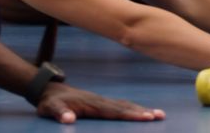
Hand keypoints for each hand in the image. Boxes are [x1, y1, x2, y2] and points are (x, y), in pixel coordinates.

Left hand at [36, 83, 164, 123]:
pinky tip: (140, 111)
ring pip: (126, 105)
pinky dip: (133, 108)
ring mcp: (102, 100)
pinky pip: (121, 105)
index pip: (115, 111)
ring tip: (158, 114)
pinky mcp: (101, 102)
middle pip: (126, 107)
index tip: (146, 117)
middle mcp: (100, 101)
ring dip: (141, 109)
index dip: (131, 115)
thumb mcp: (51, 108)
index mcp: (92, 104)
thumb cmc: (50, 102)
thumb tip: (69, 119)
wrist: (49, 90)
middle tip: (160, 116)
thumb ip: (60, 113)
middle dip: (143, 112)